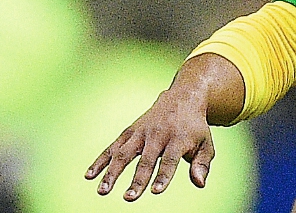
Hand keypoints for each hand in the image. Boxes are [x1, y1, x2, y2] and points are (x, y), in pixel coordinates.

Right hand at [85, 86, 215, 200]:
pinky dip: (101, 160)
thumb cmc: (194, 127)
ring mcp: (141, 132)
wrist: (183, 98)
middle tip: (129, 197)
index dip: (164, 175)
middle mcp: (158, 134)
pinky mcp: (130, 131)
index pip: (170, 159)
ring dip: (112, 172)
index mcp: (179, 138)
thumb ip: (202, 163)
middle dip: (137, 179)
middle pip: (146, 159)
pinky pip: (113, 146)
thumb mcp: (205, 142)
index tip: (156, 191)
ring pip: (124, 152)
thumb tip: (200, 183)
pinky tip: (90, 175)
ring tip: (103, 191)